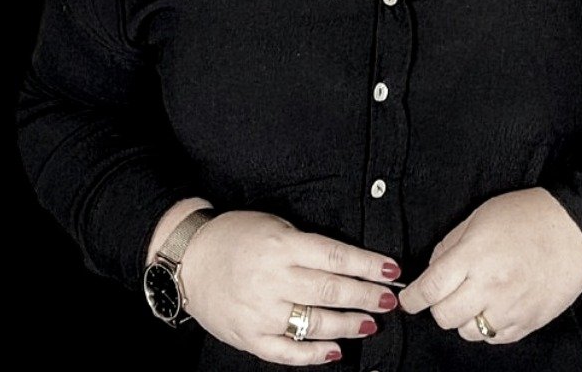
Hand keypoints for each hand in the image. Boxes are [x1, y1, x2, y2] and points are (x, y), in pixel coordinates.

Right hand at [179, 210, 400, 365]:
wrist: (190, 259)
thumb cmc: (235, 236)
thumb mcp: (274, 226)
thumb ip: (306, 245)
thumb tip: (346, 263)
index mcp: (282, 246)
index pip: (335, 256)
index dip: (367, 264)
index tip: (391, 270)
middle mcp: (273, 279)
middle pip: (330, 290)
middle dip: (365, 296)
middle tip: (388, 300)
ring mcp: (261, 312)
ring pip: (314, 323)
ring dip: (347, 325)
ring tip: (369, 324)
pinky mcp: (249, 337)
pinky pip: (286, 352)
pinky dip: (313, 354)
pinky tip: (334, 351)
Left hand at [398, 188, 581, 344]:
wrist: (574, 230)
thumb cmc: (529, 215)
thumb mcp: (480, 215)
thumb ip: (452, 242)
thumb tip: (433, 266)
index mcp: (474, 256)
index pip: (431, 288)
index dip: (413, 298)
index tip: (408, 300)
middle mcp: (490, 287)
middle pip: (445, 317)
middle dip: (437, 306)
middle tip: (444, 292)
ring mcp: (510, 309)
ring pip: (469, 332)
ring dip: (464, 317)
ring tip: (475, 296)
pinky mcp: (529, 323)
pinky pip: (495, 338)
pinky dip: (488, 326)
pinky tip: (495, 305)